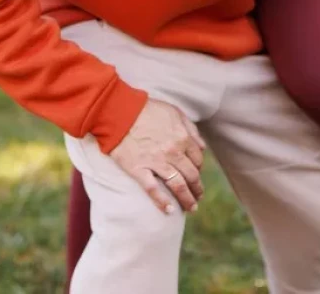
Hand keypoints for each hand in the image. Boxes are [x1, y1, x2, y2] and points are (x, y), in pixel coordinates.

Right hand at [109, 98, 206, 213]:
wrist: (118, 111)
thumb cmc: (146, 109)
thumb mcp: (174, 112)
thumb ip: (190, 128)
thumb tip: (202, 146)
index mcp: (182, 138)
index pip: (198, 160)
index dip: (199, 169)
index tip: (196, 176)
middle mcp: (173, 152)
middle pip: (191, 175)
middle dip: (197, 188)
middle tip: (198, 196)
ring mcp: (156, 162)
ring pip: (178, 185)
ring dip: (187, 199)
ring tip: (191, 208)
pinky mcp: (138, 170)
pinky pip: (154, 190)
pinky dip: (163, 202)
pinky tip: (170, 211)